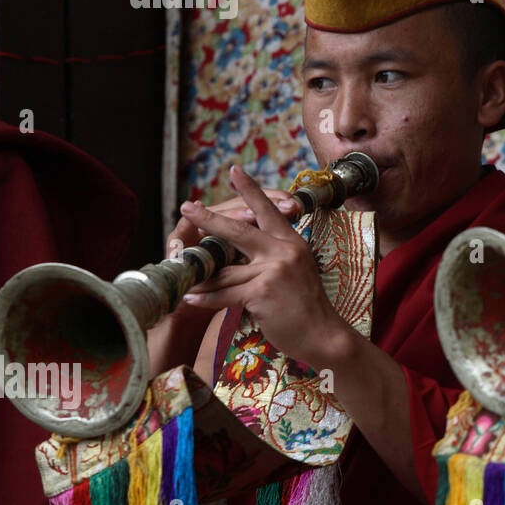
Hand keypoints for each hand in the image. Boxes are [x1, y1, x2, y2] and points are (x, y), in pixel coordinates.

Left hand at [177, 165, 350, 367]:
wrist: (322, 334)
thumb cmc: (305, 306)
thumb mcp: (295, 270)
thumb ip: (272, 256)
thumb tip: (240, 249)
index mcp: (292, 242)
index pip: (269, 210)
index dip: (251, 190)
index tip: (235, 171)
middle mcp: (284, 251)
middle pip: (240, 231)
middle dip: (210, 218)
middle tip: (187, 205)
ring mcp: (274, 270)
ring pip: (226, 271)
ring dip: (202, 277)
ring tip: (183, 277)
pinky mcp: (262, 292)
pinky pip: (225, 293)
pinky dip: (206, 298)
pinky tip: (191, 299)